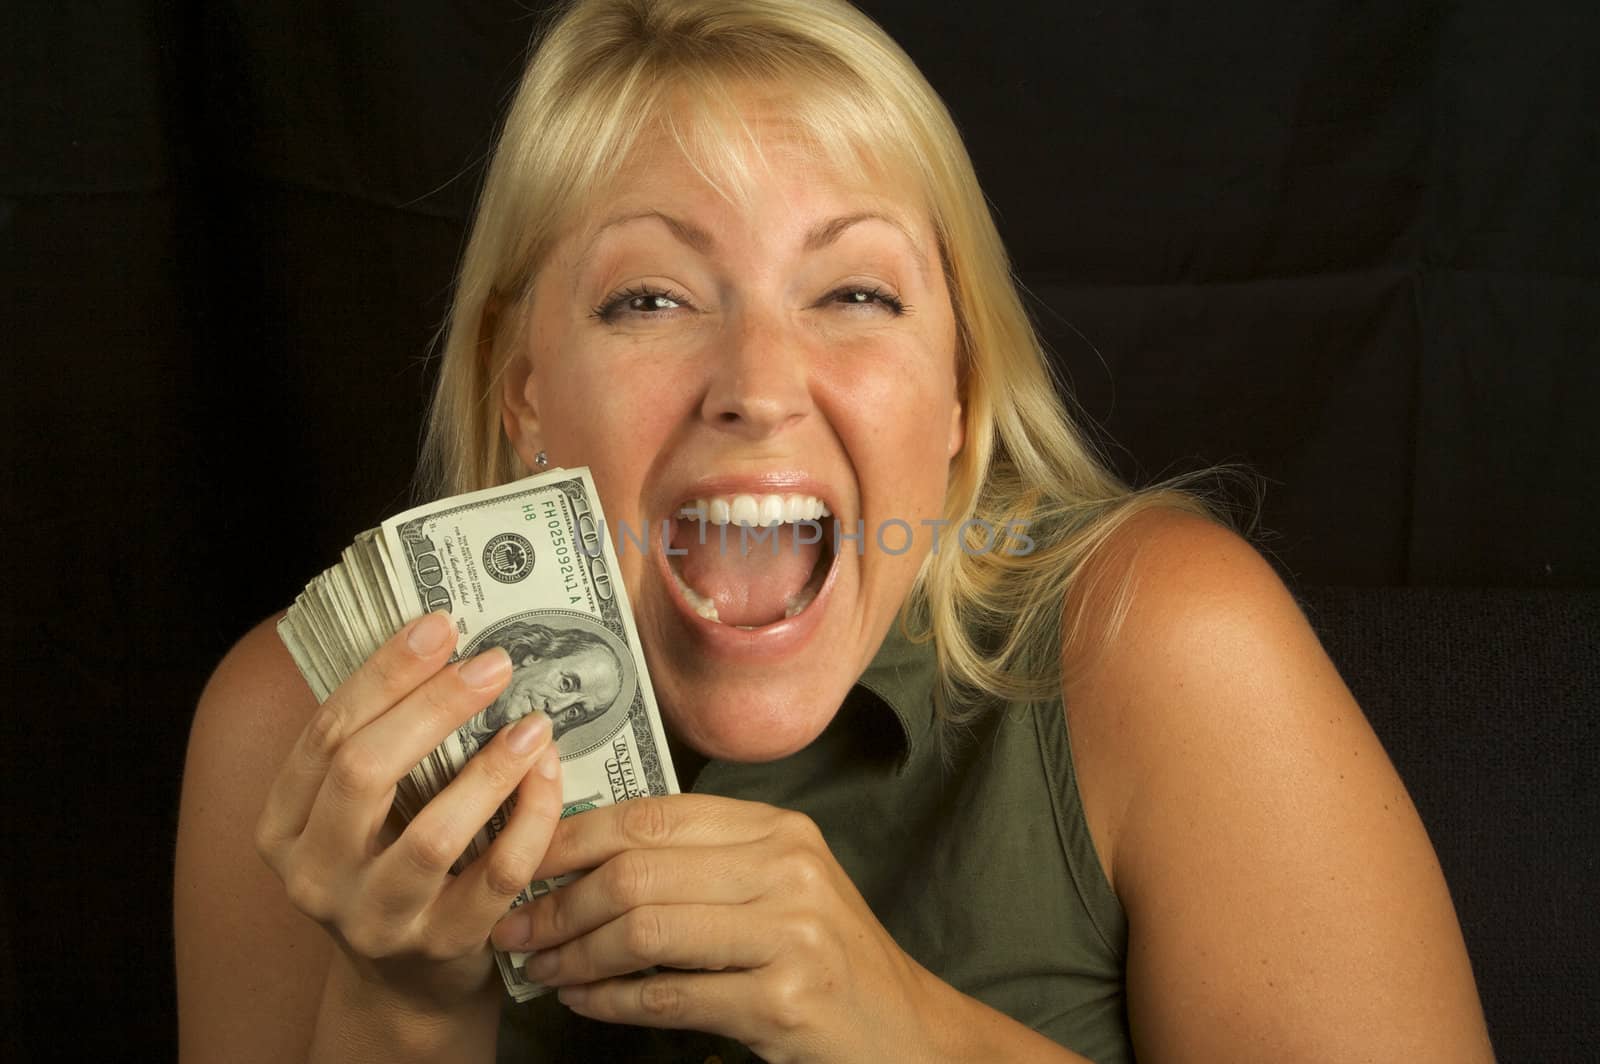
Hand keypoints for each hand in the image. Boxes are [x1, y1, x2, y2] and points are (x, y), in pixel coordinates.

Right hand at [255, 611, 565, 1012]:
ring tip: (533, 724)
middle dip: (433, 708)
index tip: (438, 625)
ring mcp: (376, 918)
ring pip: (432, 834)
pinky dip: (530, 820)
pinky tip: (549, 776)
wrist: (407, 982)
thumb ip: (381, 740)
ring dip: (489, 770)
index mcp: (283, 825)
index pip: (327, 733)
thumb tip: (439, 641)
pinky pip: (496, 875)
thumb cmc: (390, 863)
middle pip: (365, 772)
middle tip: (493, 665)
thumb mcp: (360, 812)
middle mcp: (316, 875)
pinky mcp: (442, 946)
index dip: (383, 673)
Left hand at [490, 795, 945, 1063]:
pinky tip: (584, 1001)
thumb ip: (702, 862)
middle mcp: (787, 869)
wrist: (905, 1030)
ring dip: (575, 955)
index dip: (571, 837)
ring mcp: (789, 935)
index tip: (521, 859)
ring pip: (643, 931)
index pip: (650, 815)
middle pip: (636, 871)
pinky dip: (610, 1002)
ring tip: (543, 969)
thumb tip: (583, 855)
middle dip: (557, 903)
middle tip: (515, 929)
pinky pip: (667, 997)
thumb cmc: (826, 957)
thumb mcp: (780, 886)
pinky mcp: (784, 1000)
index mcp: (778, 830)